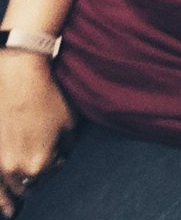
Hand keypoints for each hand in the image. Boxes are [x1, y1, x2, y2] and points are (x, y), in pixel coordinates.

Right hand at [0, 55, 73, 217]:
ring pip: (7, 190)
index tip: (57, 153)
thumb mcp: (69, 124)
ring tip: (13, 208)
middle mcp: (16, 170)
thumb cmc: (47, 97)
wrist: (18, 77)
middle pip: (27, 188)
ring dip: (14, 192)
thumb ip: (66, 148)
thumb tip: (59, 158)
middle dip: (36, 178)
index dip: (55, 164)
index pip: (50, 175)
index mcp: (39, 165)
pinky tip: (4, 205)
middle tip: (41, 168)